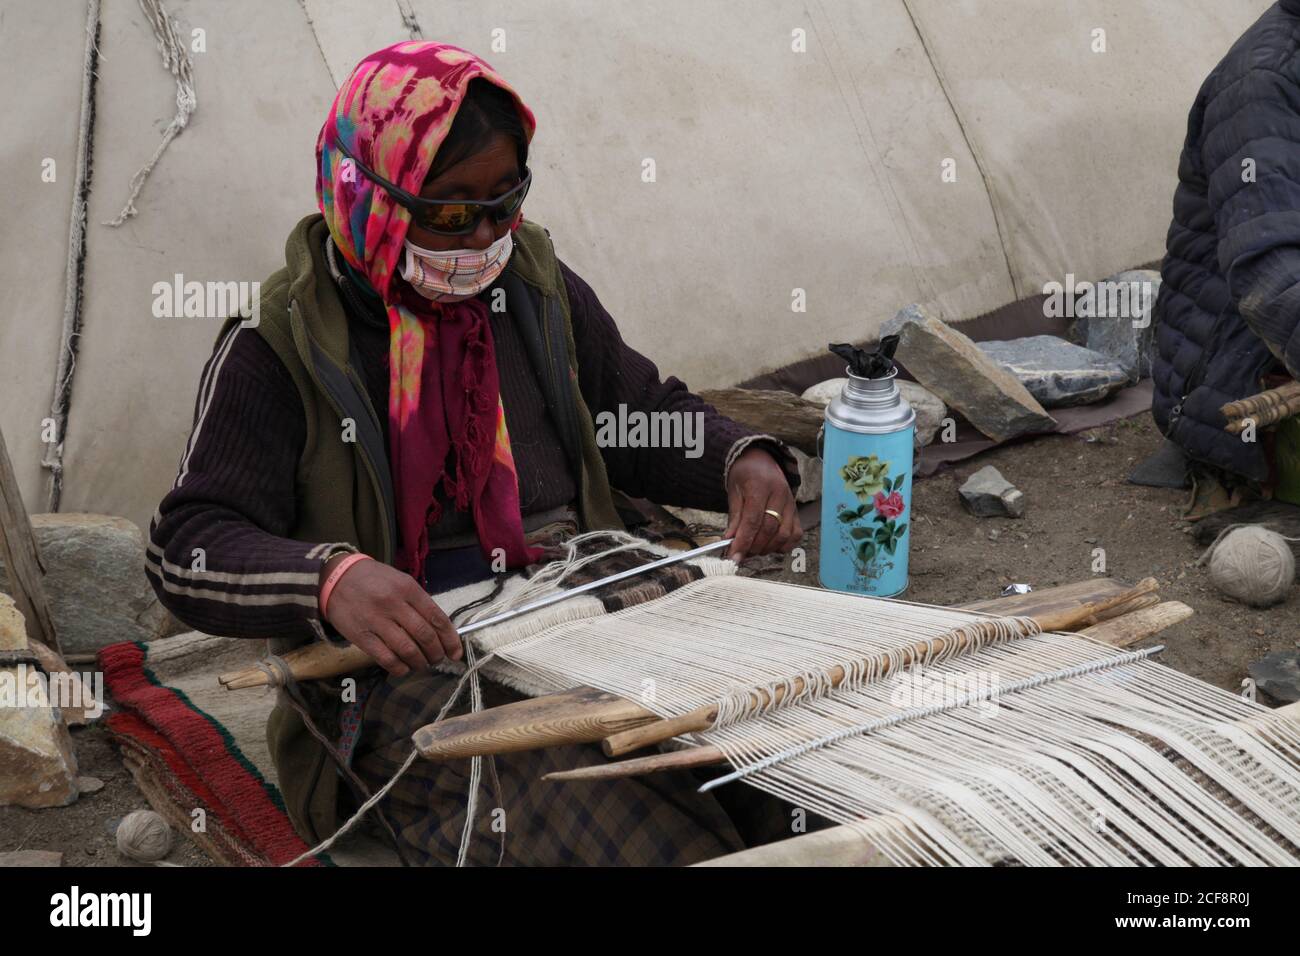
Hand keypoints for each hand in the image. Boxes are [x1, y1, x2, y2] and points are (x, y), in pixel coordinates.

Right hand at [320, 555, 461, 676]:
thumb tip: (441, 630)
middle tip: (438, 659)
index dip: (450, 639)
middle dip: (436, 653)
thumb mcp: (401, 581)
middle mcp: (394, 604)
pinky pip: (386, 658)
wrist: (336, 577)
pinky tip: (404, 668)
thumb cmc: (374, 580)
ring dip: (420, 662)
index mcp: (408, 588)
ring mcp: (376, 620)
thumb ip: (419, 602)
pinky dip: (400, 668)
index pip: (437, 618)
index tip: (455, 652)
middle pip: (425, 636)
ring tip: (422, 664)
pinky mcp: (361, 635)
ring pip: (408, 650)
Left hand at [722, 447, 802, 562]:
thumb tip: (729, 541)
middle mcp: (780, 494)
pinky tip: (770, 546)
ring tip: (753, 549)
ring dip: (767, 548)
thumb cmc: (745, 475)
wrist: (762, 460)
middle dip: (753, 547)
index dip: (743, 541)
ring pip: (784, 534)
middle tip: (740, 554)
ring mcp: (791, 503)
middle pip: (769, 529)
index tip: (734, 555)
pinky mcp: (797, 512)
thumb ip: (734, 517)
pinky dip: (784, 546)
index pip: (753, 519)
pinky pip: (796, 534)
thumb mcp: (734, 491)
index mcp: (760, 485)